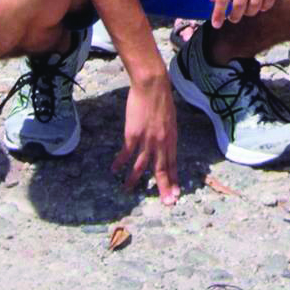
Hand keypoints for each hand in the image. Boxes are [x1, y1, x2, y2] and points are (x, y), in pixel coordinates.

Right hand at [116, 71, 179, 204]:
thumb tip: (165, 146)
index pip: (173, 164)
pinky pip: (126, 153)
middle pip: (162, 169)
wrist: (153, 86)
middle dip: (163, 188)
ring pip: (141, 166)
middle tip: (165, 203)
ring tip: (128, 190)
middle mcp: (161, 143)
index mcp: (172, 139)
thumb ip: (167, 136)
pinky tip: (114, 170)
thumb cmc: (162, 99)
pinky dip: (120, 163)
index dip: (174, 180)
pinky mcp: (133, 135)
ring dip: (134, 179)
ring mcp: (147, 140)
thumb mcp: (171, 120)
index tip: (175, 195)